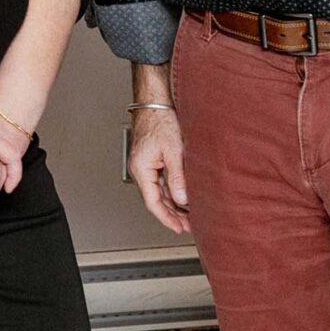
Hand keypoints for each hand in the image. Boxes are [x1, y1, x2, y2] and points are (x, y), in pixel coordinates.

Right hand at [126, 106, 190, 235]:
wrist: (155, 102)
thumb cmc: (161, 120)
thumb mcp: (173, 151)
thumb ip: (178, 177)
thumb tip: (183, 199)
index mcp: (141, 169)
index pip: (153, 202)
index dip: (166, 218)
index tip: (179, 228)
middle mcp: (140, 170)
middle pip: (156, 200)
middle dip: (172, 215)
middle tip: (189, 226)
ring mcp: (145, 165)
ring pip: (159, 192)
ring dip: (173, 205)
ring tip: (189, 216)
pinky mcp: (151, 160)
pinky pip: (160, 182)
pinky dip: (171, 192)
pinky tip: (183, 197)